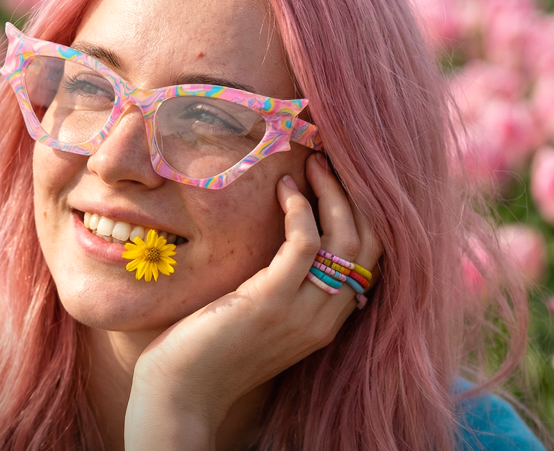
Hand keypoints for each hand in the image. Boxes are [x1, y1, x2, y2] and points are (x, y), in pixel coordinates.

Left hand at [124, 152, 383, 449]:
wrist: (182, 392)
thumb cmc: (209, 350)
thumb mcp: (258, 314)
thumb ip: (281, 287)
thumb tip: (284, 242)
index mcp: (327, 321)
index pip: (371, 261)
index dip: (364, 214)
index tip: (343, 179)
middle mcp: (326, 318)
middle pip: (370, 244)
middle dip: (356, 196)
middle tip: (331, 160)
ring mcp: (303, 312)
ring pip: (346, 238)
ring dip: (333, 193)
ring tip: (313, 164)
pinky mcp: (272, 300)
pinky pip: (305, 242)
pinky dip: (300, 208)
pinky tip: (284, 188)